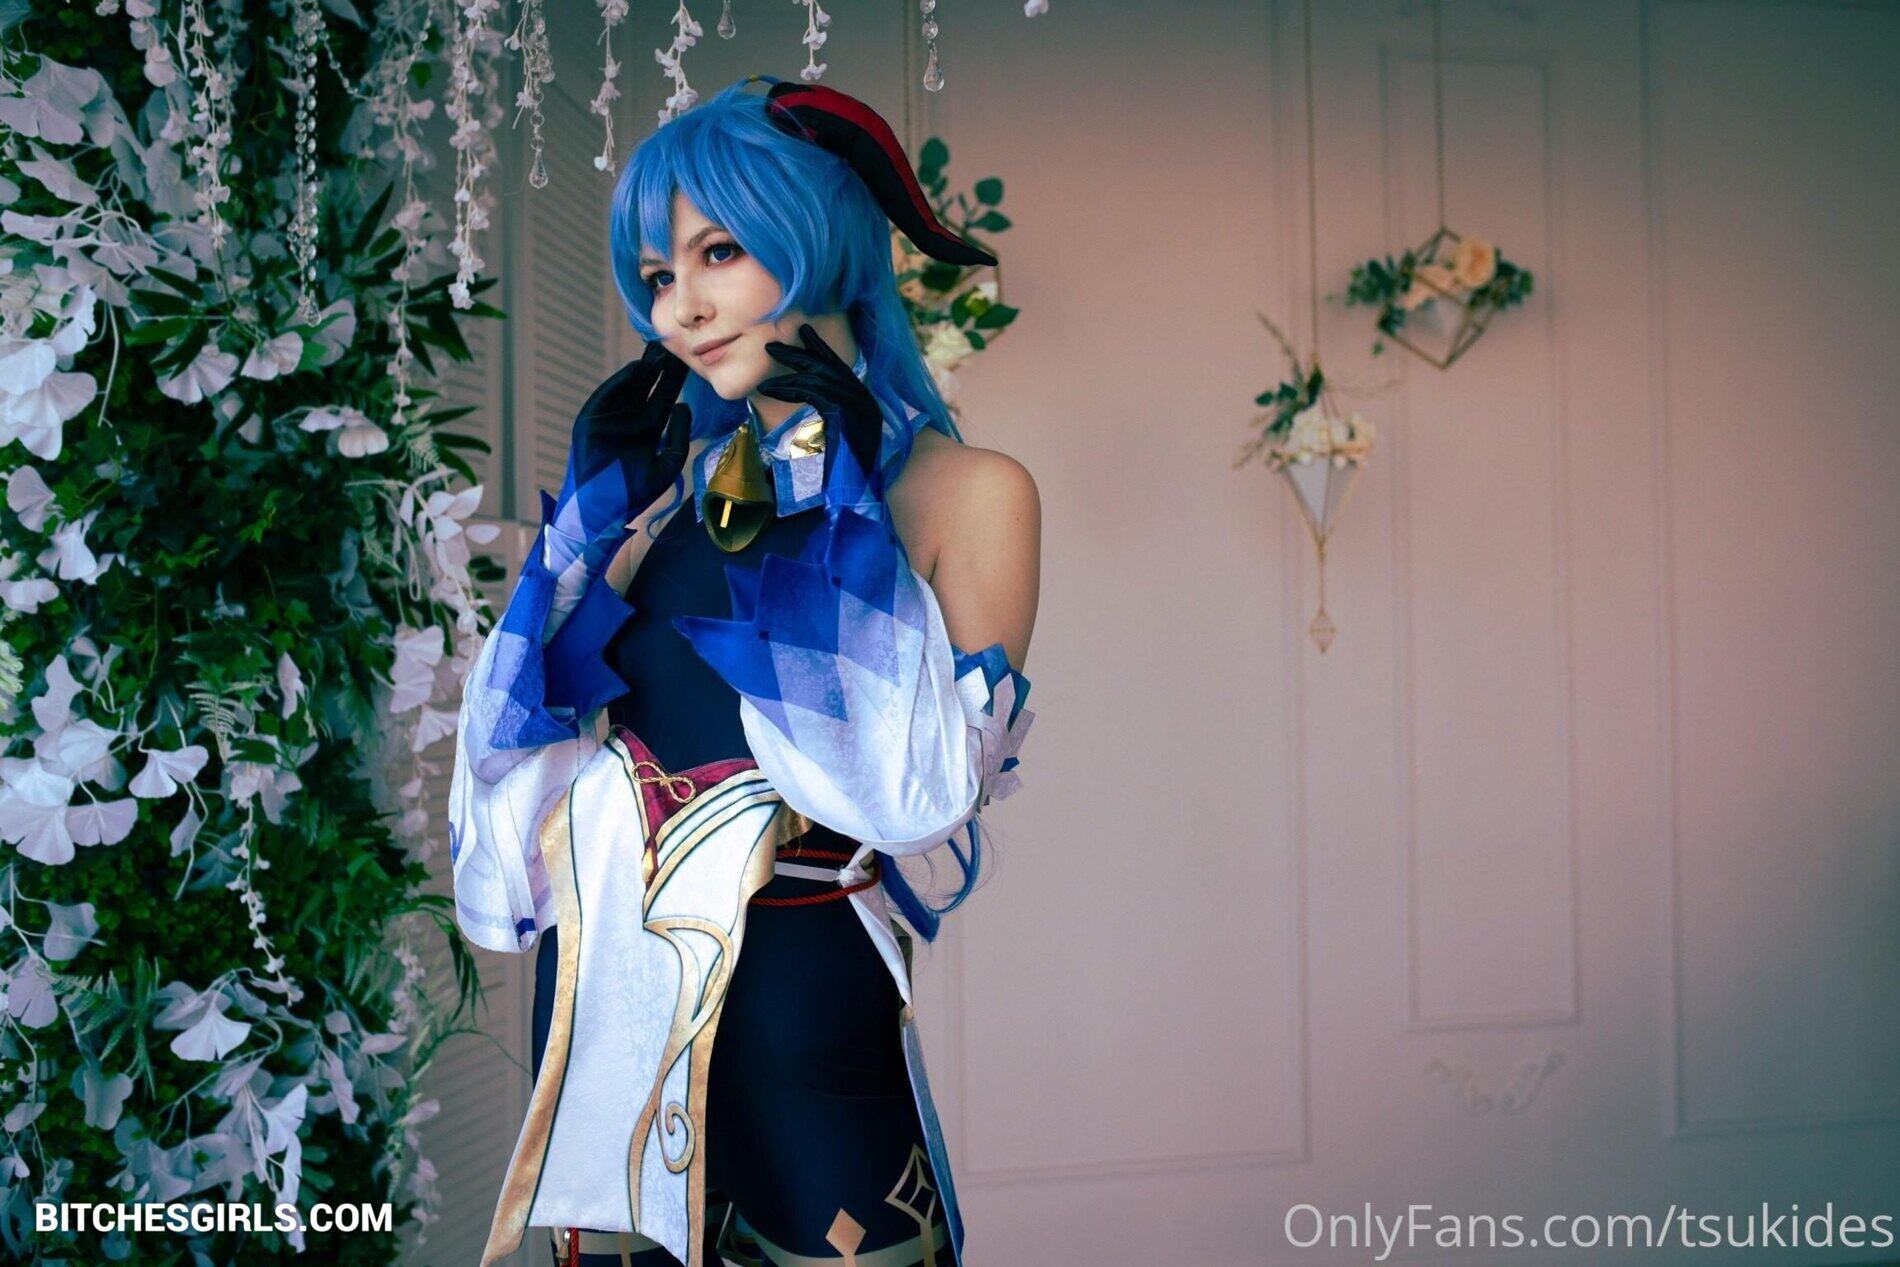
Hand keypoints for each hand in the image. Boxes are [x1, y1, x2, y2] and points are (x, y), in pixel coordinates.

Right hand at [563, 339, 693, 519]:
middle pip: (644, 388)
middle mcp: (628, 420)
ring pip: (626, 388)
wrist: (603, 509)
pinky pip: (606, 397)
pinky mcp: (590, 421)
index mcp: (646, 430)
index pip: (661, 398)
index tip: (684, 361)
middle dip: (657, 369)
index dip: (671, 381)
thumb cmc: (633, 493)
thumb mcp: (666, 464)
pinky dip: (619, 383)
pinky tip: (635, 370)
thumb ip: (677, 436)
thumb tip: (684, 406)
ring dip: (640, 370)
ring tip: (656, 351)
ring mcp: (609, 419)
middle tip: (671, 345)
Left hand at [759, 323, 884, 499]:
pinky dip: (788, 387)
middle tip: (772, 344)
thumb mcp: (845, 441)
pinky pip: (812, 392)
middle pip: (829, 366)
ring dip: (788, 370)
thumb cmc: (850, 474)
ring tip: (765, 363)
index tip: (804, 332)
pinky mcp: (843, 413)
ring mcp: (857, 406)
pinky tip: (769, 388)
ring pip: (818, 376)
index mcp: (866, 404)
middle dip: (801, 351)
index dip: (821, 349)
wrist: (861, 491)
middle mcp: (865, 401)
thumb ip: (837, 420)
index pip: (842, 369)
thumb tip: (822, 409)